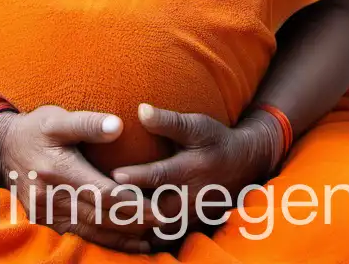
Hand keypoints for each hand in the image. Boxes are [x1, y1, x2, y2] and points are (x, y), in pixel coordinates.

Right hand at [0, 105, 162, 252]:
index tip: (158, 207)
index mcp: (58, 171)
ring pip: (89, 231)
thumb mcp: (57, 119)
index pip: (103, 194)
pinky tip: (123, 243)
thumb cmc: (35, 129)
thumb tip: (118, 126)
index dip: (132, 203)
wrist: (0, 146)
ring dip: (120, 237)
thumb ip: (88, 123)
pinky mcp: (44, 220)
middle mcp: (51, 197)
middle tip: (164, 222)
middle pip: (100, 216)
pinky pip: (76, 235)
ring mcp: (46, 213)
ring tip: (150, 238)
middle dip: (133, 222)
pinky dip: (101, 241)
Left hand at [109, 103, 280, 234]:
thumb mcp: (197, 126)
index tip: (114, 175)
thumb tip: (141, 110)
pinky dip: (145, 238)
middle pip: (157, 209)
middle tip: (103, 203)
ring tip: (108, 220)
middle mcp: (191, 197)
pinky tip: (123, 235)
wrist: (245, 164)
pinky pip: (165, 238)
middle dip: (131, 208)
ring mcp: (192, 215)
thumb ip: (168, 121)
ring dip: (136, 227)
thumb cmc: (215, 140)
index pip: (161, 176)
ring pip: (160, 228)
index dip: (138, 177)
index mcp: (191, 170)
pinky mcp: (190, 226)